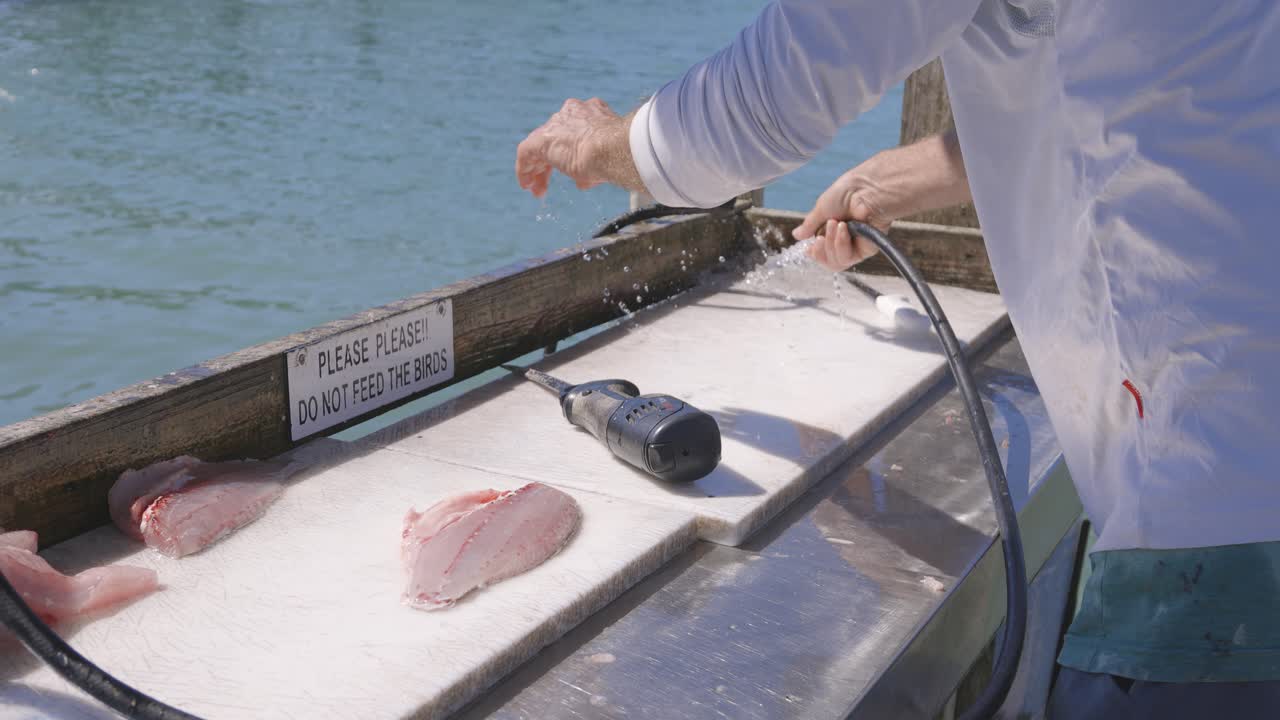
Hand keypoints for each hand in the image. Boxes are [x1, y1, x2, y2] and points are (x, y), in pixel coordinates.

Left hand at [516, 98, 643, 197]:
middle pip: (554, 138)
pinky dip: (524, 169)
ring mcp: (555, 124)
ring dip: (537, 169)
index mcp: (591, 112)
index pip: (573, 131)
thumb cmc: (618, 154)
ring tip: (536, 189)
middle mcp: (570, 114)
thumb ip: (592, 167)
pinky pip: (526, 153)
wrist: (613, 148)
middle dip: (550, 162)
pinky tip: (526, 184)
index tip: (569, 169)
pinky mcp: (542, 139)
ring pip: (539, 146)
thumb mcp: (607, 160)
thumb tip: (583, 181)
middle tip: (547, 182)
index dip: (568, 152)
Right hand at [793, 167, 894, 270]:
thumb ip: (810, 225)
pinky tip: (843, 229)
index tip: (808, 248)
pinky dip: (841, 244)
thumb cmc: (846, 193)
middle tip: (819, 237)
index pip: (823, 252)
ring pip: (837, 262)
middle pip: (828, 261)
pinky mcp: (867, 249)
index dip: (815, 253)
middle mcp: (846, 240)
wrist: (864, 189)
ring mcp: (857, 246)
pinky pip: (848, 258)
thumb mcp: (821, 209)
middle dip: (820, 250)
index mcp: (834, 231)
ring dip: (830, 244)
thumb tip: (796, 235)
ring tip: (834, 224)